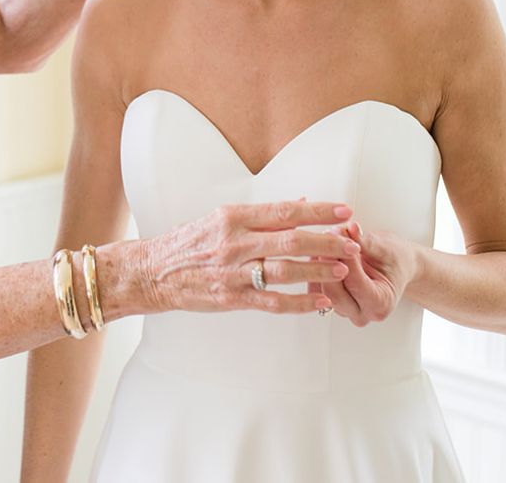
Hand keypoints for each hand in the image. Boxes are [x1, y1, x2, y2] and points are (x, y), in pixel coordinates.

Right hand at [132, 201, 352, 316]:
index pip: (284, 211)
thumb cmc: (188, 243)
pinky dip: (299, 302)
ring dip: (318, 270)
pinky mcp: (232, 298)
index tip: (343, 211)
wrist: (154, 272)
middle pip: (291, 240)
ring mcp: (234, 272)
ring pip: (286, 270)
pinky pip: (273, 302)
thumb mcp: (220, 219)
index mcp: (233, 217)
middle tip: (352, 242)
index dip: (318, 211)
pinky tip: (320, 301)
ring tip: (343, 269)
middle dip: (327, 241)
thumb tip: (300, 202)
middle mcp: (235, 242)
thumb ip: (261, 214)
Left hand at [313, 222, 414, 325]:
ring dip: (318, 264)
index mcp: (381, 304)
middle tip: (324, 235)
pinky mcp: (333, 303)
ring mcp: (346, 311)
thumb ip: (366, 241)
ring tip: (320, 240)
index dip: (343, 258)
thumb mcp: (385, 247)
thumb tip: (351, 228)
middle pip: (334, 292)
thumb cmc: (394, 260)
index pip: (355, 283)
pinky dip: (314, 269)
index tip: (336, 234)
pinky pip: (315, 289)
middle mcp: (362, 313)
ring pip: (321, 291)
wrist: (394, 267)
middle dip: (327, 262)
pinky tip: (316, 250)